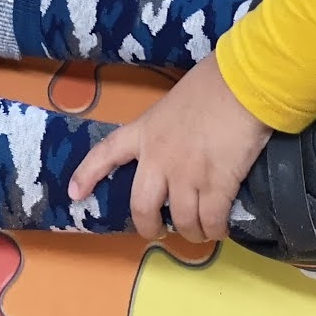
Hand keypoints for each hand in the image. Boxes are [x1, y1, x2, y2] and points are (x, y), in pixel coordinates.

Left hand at [68, 54, 272, 241]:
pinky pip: (211, 220)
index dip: (88, 175)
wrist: (241, 85)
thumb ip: (169, 127)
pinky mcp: (216, 185)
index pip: (107, 153)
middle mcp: (159, 157)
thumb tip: (183, 141)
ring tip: (200, 232)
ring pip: (181, 220)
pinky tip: (220, 228)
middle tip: (159, 232)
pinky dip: (215, 230)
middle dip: (148, 226)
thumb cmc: (212, 83)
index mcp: (144, 131)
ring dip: (191, 232)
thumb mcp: (175, 102)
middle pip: (141, 206)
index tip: (75, 193)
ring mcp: (186, 174)